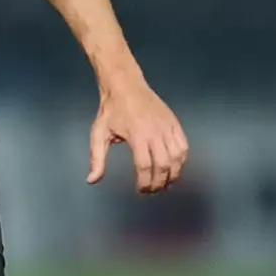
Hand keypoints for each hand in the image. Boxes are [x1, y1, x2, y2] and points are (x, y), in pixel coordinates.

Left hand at [88, 76, 188, 193]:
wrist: (125, 85)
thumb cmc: (111, 110)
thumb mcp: (98, 132)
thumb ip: (97, 158)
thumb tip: (91, 180)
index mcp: (136, 135)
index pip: (144, 166)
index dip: (144, 182)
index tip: (140, 190)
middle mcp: (155, 132)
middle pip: (163, 165)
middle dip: (159, 182)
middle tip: (152, 190)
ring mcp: (167, 127)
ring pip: (177, 158)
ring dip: (173, 174)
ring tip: (164, 182)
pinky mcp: (175, 123)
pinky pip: (184, 146)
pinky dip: (181, 161)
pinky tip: (173, 168)